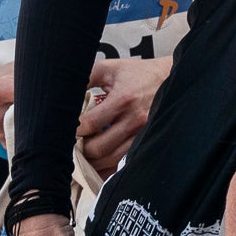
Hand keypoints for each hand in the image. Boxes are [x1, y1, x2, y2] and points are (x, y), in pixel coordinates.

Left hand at [77, 56, 172, 174]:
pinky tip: (98, 162)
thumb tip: (63, 93)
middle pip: (99, 148)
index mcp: (123, 99)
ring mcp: (142, 133)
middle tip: (73, 144)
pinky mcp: (146, 142)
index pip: (89, 124)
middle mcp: (134, 119)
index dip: (73, 130)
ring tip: (84, 152)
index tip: (66, 129)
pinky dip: (108, 167)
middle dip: (81, 149)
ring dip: (93, 161)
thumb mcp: (111, 68)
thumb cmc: (139, 74)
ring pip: (110, 160)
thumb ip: (86, 77)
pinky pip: (123, 163)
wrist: (171, 79)